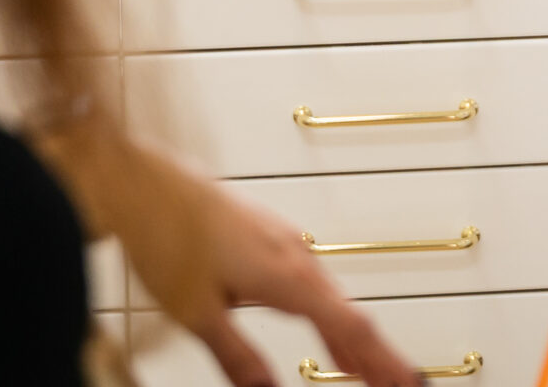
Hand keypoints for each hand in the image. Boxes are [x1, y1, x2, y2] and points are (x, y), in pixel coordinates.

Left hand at [37, 122, 418, 386]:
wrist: (143, 180)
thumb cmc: (165, 233)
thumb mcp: (197, 311)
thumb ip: (237, 356)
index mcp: (286, 275)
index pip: (350, 327)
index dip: (381, 361)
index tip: (405, 384)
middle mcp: (293, 255)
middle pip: (349, 312)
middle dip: (376, 353)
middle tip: (399, 382)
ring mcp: (282, 243)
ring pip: (331, 297)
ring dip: (351, 335)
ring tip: (365, 368)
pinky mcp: (266, 238)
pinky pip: (311, 281)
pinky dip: (327, 312)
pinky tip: (321, 323)